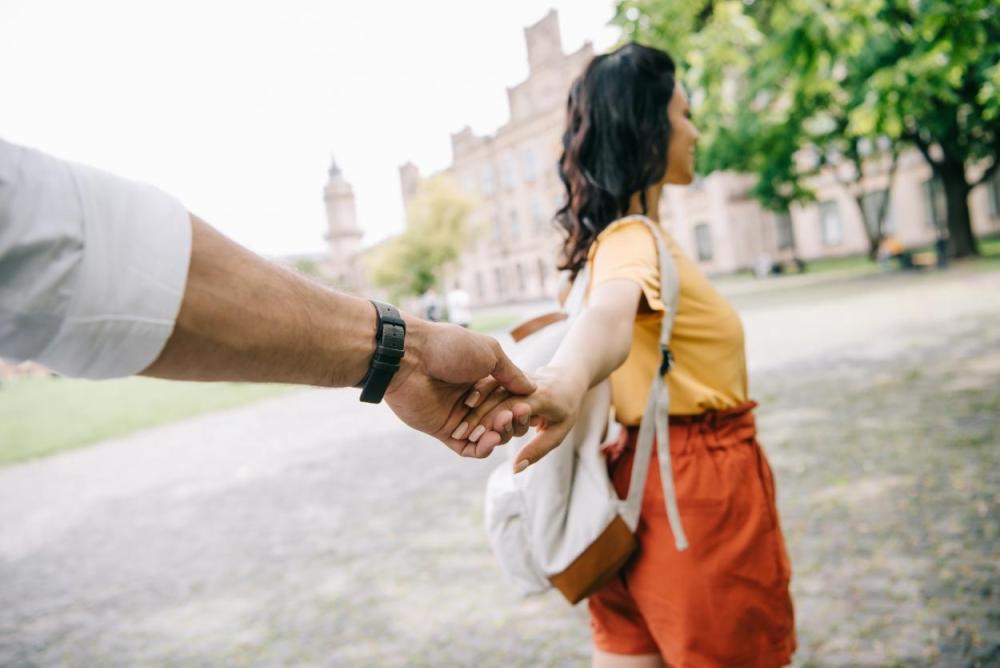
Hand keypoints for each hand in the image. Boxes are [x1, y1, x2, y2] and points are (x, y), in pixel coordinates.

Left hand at [383, 318, 534, 457]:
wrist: (410, 357)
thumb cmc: (449, 347)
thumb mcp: (489, 352)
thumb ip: (511, 373)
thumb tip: (532, 388)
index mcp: (482, 378)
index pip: (508, 400)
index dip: (518, 406)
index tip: (526, 406)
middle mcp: (471, 398)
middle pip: (499, 420)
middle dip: (509, 422)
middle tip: (513, 416)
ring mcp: (457, 416)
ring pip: (485, 436)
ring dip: (497, 435)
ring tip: (499, 427)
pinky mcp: (443, 431)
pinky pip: (467, 448)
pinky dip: (481, 448)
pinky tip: (490, 440)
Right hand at [454, 366, 587, 470]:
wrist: (568, 378)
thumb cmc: (566, 410)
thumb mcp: (559, 433)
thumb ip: (537, 450)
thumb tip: (516, 469)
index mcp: (542, 397)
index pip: (512, 408)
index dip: (492, 422)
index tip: (474, 437)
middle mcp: (527, 385)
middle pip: (498, 399)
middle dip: (478, 417)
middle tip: (459, 434)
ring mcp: (517, 377)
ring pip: (491, 389)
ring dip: (473, 406)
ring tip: (458, 424)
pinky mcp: (509, 374)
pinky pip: (490, 382)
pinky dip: (476, 394)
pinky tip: (463, 406)